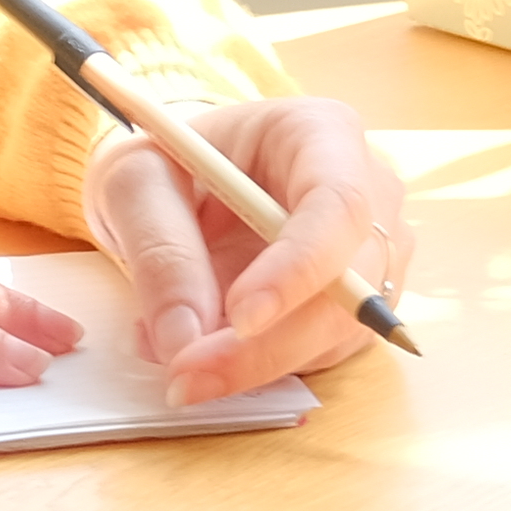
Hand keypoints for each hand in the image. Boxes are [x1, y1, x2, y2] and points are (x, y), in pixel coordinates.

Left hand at [83, 92, 408, 403]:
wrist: (187, 180)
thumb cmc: (171, 163)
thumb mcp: (138, 183)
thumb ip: (159, 251)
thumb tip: (184, 337)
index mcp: (323, 134)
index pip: (337, 206)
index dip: (298, 268)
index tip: (240, 319)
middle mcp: (369, 194)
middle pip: (349, 287)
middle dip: (267, 345)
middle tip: (187, 376)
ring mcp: (371, 255)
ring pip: (335, 334)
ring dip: (254, 365)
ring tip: (174, 355)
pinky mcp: (356, 307)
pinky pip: (319, 356)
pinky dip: (257, 368)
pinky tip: (203, 348)